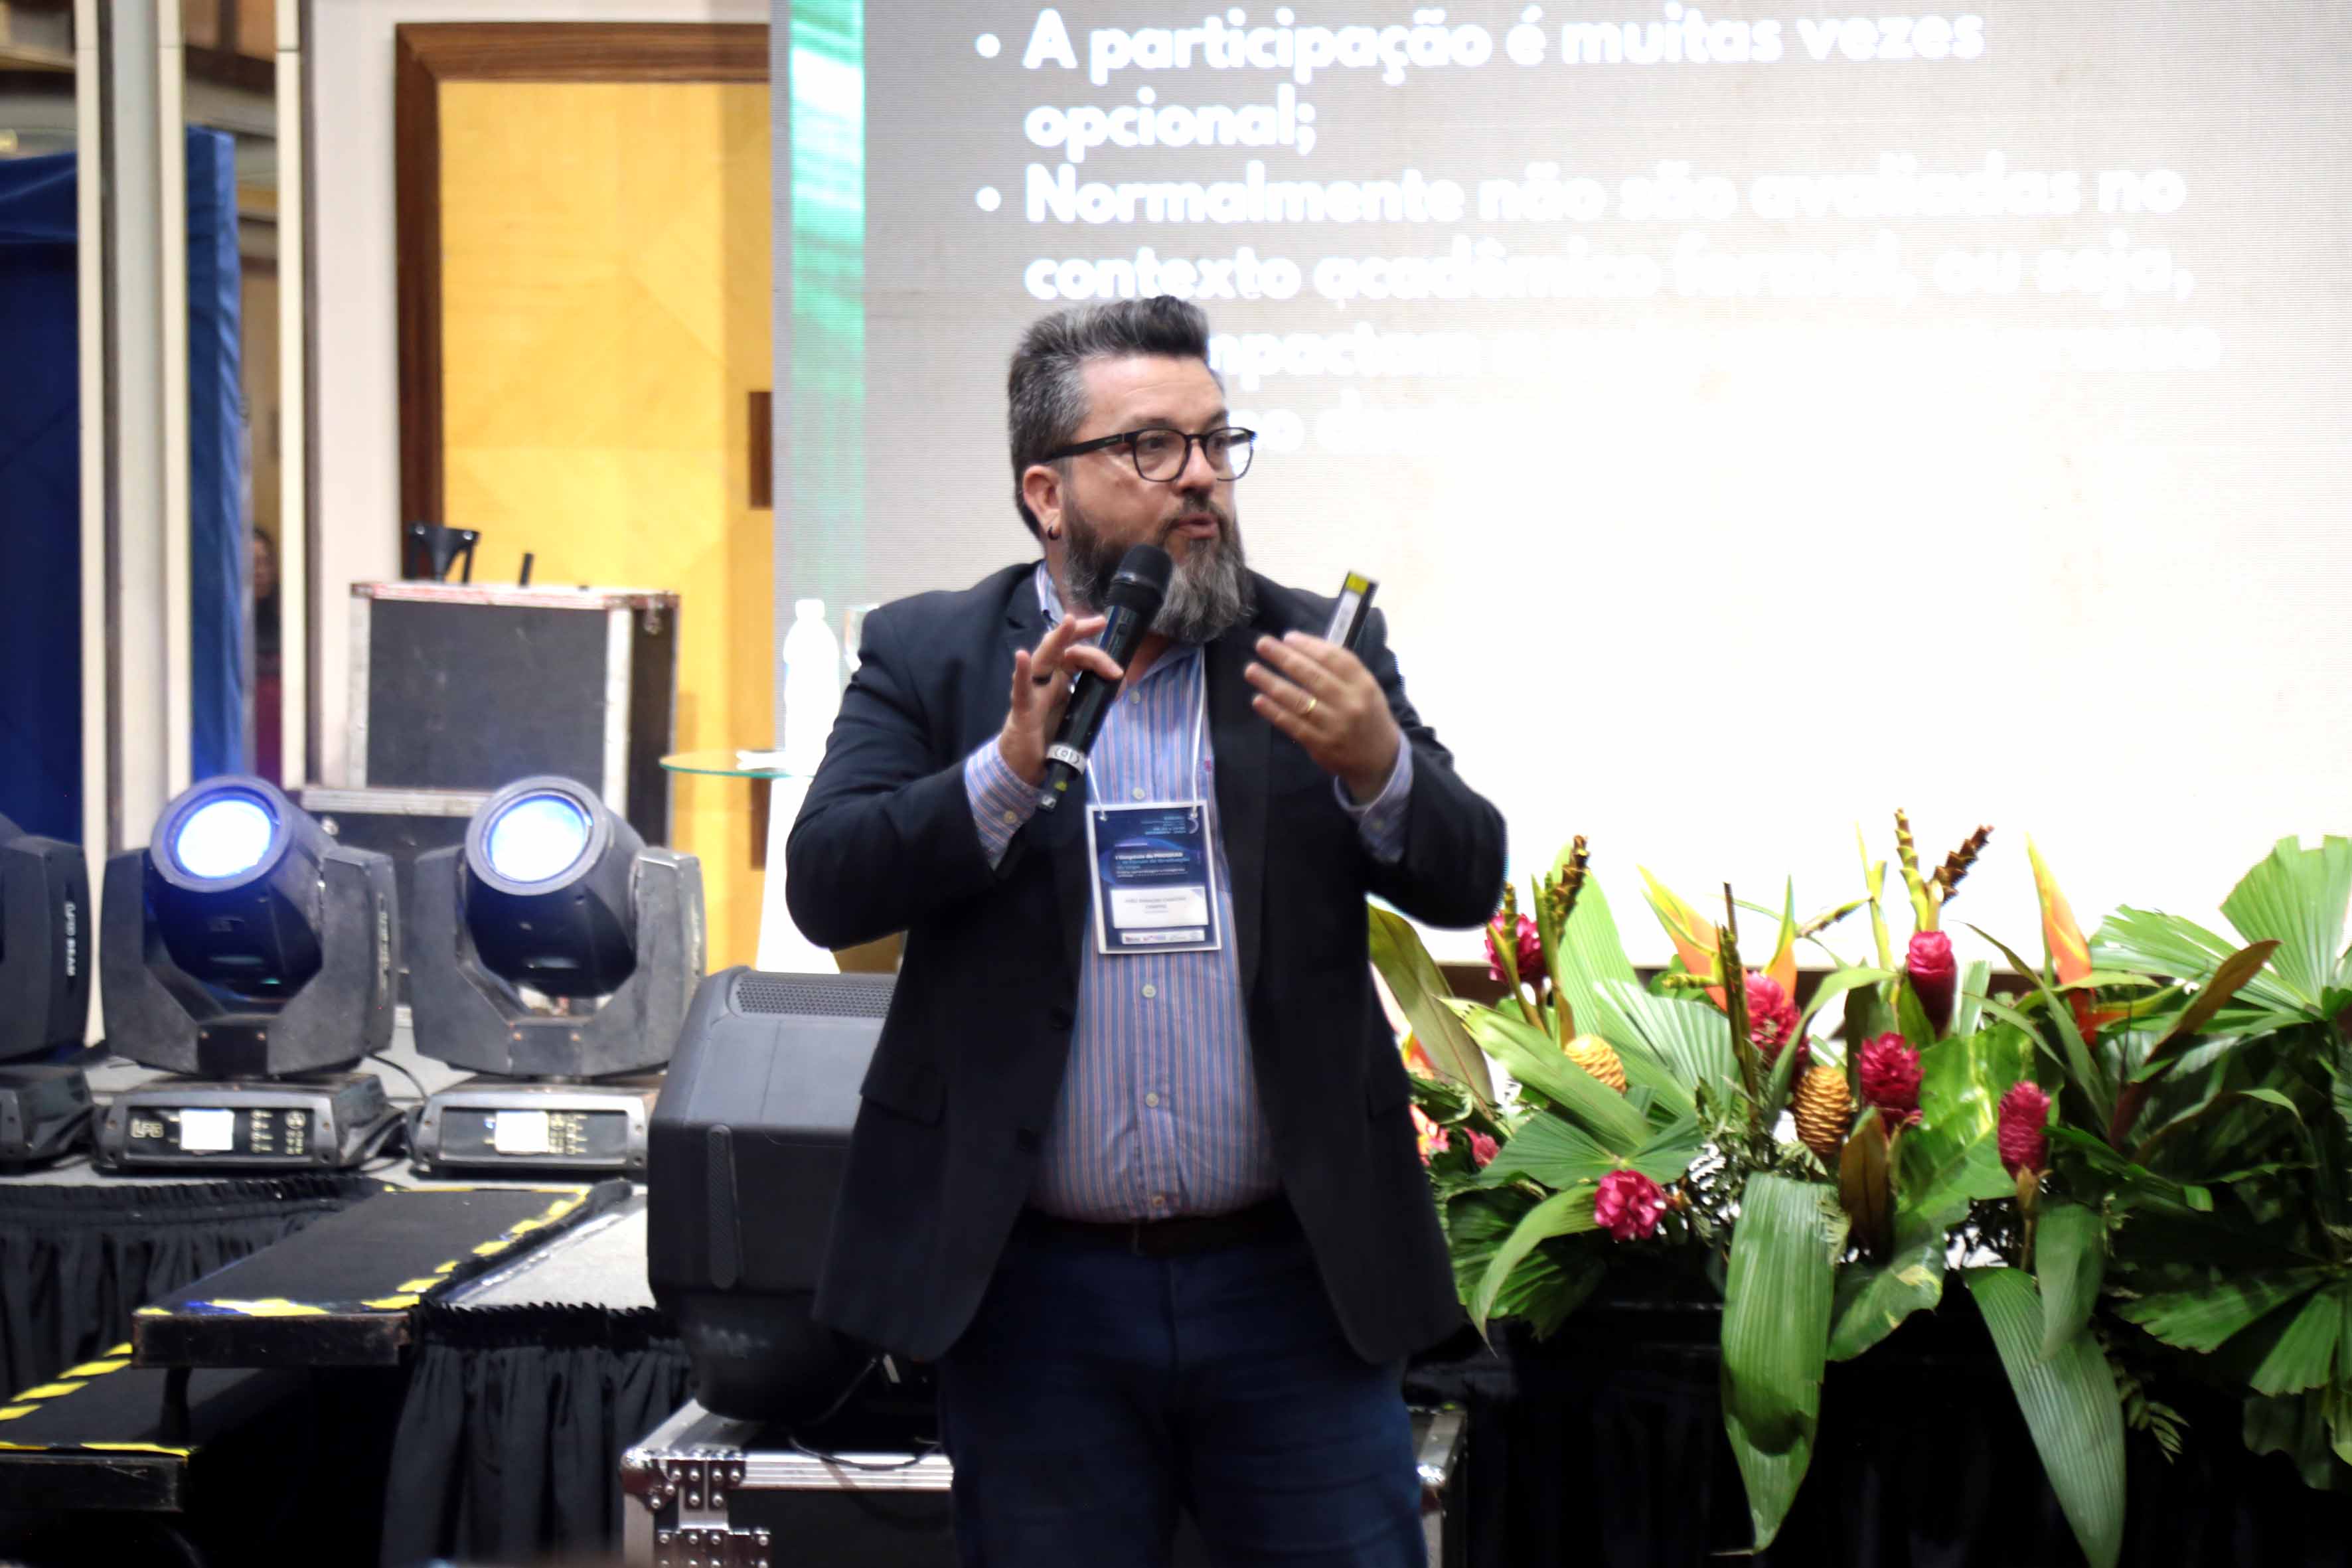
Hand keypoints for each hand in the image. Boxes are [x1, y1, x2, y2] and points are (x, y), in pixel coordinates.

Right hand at [1000, 614, 1120, 785]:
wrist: (1026, 765)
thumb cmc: (1049, 736)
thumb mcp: (1078, 714)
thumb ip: (1095, 698)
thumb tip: (1120, 685)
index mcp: (1059, 678)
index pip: (1077, 655)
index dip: (1098, 656)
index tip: (1118, 670)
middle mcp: (1044, 679)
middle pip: (1061, 647)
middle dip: (1079, 631)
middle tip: (1100, 621)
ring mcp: (1031, 691)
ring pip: (1043, 658)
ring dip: (1056, 639)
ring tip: (1069, 623)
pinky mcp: (1021, 709)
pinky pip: (1020, 689)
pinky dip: (1022, 673)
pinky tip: (1022, 657)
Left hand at [1245, 632, 1401, 802]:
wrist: (1379, 759)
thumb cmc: (1367, 715)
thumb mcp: (1365, 688)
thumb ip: (1340, 668)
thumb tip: (1302, 645)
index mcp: (1363, 684)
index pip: (1333, 658)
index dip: (1308, 645)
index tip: (1287, 637)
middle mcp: (1349, 703)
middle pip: (1312, 675)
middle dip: (1284, 657)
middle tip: (1262, 644)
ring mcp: (1334, 725)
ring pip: (1297, 699)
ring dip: (1271, 683)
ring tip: (1251, 670)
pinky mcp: (1320, 745)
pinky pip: (1292, 724)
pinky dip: (1273, 711)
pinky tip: (1258, 700)